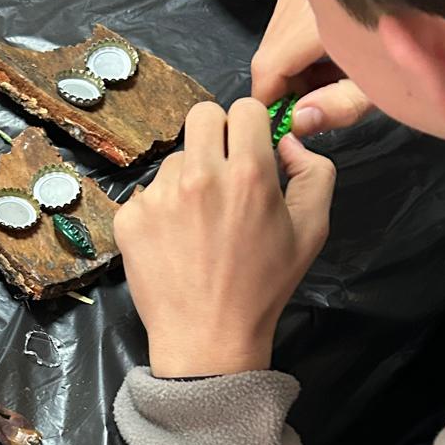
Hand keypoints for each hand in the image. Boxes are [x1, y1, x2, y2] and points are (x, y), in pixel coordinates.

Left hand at [114, 99, 336, 378]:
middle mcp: (200, 176)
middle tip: (222, 172)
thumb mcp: (312, 231)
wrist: (208, 337)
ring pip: (174, 158)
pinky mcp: (130, 216)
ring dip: (188, 178)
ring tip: (199, 223)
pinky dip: (161, 210)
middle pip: (202, 115)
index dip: (251, 127)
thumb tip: (288, 141)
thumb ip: (314, 173)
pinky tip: (175, 241)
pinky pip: (148, 192)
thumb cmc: (263, 286)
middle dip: (216, 135)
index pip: (244, 108)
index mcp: (248, 174)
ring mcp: (159, 195)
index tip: (249, 150)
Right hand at [251, 0, 372, 132]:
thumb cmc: (411, 28)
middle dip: (287, 91)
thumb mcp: (381, 76)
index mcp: (308, 24)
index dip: (272, 108)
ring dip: (297, 72)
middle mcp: (294, 2)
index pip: (266, 75)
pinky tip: (338, 58)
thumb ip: (339, 104)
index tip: (292, 129)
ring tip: (334, 83)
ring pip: (280, 45)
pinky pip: (293, 29)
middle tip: (321, 108)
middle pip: (270, 60)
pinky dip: (306, 52)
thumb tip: (298, 123)